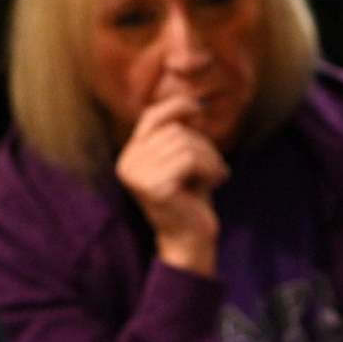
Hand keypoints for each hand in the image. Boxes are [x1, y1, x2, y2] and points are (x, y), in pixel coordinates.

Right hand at [114, 95, 228, 275]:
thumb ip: (178, 134)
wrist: (190, 240)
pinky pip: (190, 159)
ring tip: (215, 175)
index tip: (199, 109)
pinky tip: (215, 183)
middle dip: (203, 145)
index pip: (152, 117)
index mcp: (130, 156)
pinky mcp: (154, 186)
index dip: (177, 106)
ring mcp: (138, 175)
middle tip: (215, 167)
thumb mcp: (181, 160)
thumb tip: (192, 101)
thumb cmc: (190, 198)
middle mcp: (127, 164)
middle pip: (175, 130)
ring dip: (210, 158)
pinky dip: (210, 168)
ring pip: (185, 143)